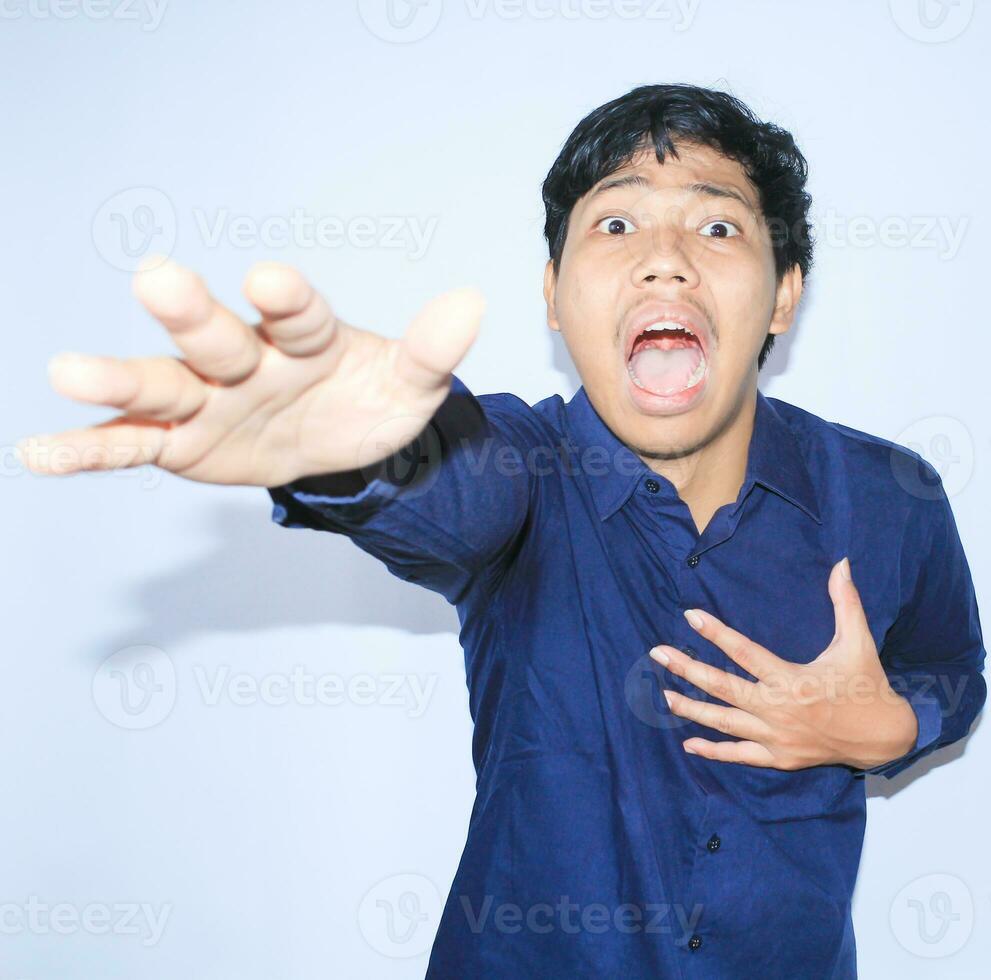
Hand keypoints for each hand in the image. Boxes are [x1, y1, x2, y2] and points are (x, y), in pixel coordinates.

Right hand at [19, 257, 483, 486]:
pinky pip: (130, 446)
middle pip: (216, 336)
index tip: (271, 279)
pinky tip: (39, 453)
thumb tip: (473, 303)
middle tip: (157, 278)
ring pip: (160, 385)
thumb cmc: (367, 399)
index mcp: (307, 339)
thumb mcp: (411, 386)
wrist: (339, 443)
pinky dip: (88, 450)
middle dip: (190, 313)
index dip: (286, 298)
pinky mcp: (180, 443)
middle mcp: (247, 359)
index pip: (299, 316)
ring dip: (118, 379)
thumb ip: (432, 350)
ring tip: (70, 371)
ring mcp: (207, 400)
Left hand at [649, 557, 918, 770]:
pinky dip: (713, 750)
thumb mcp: (857, 641)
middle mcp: (779, 710)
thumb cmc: (866, 683)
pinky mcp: (779, 758)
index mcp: (793, 680)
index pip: (745, 652)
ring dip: (692, 709)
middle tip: (657, 654)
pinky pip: (739, 755)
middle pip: (722, 688)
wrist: (881, 736)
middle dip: (687, 669)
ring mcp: (776, 737)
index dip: (716, 633)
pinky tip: (689, 743)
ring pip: (724, 723)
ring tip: (665, 696)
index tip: (691, 616)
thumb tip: (841, 563)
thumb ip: (846, 602)